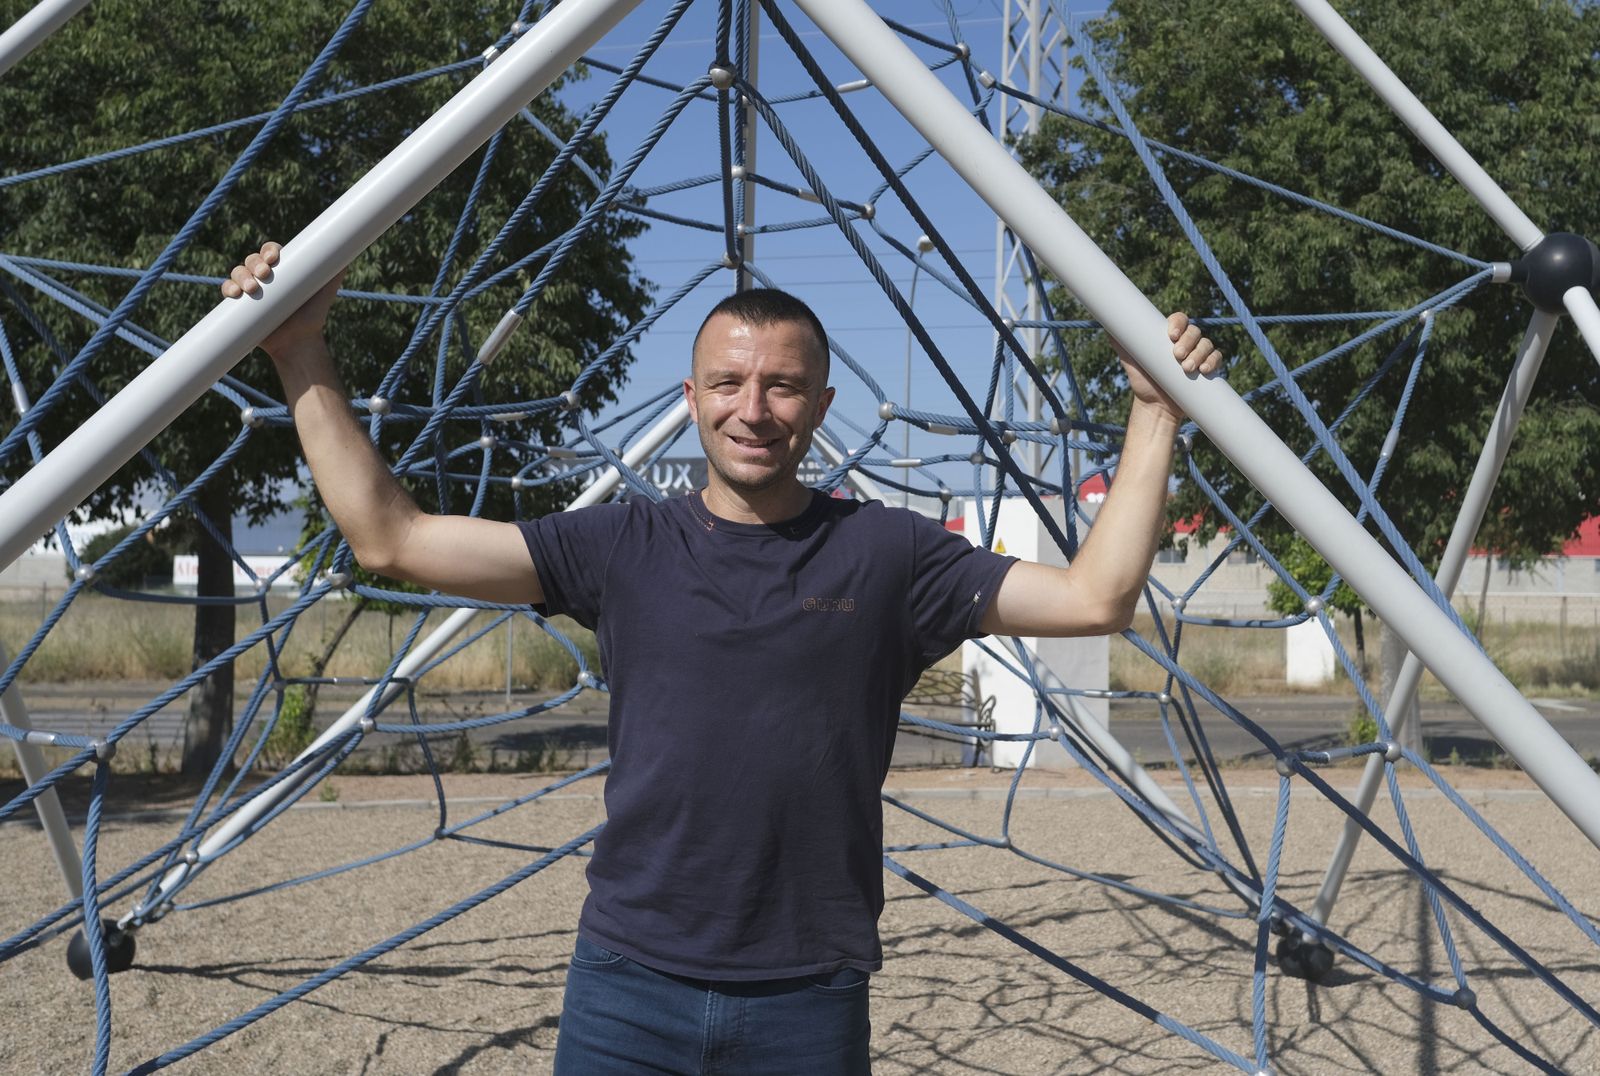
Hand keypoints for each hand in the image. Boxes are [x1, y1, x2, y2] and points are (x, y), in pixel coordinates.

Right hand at [220, 241, 343, 359]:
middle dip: (254, 263)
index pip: (272, 251)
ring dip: (240, 275)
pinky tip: (234, 293)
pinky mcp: (240, 304)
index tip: (274, 258)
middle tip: (264, 275)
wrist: (299, 341)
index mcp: (283, 268)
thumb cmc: (314, 313)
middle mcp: (265, 276)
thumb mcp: (327, 290)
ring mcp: (251, 289)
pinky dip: (228, 288)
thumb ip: (336, 270)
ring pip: (238, 272)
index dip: (270, 250)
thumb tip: (351, 248)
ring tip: (252, 289)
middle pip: (252, 259)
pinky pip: (228, 290)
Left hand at [1110, 311, 1222, 421]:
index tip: (1171, 335)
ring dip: (1199, 354)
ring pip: (1206, 345)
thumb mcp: (1129, 360)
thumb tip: (1106, 325)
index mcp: (1168, 336)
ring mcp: (1198, 355)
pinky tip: (1204, 370)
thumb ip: (1120, 342)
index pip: (1179, 320)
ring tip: (1187, 368)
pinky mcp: (1207, 368)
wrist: (1155, 406)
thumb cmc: (1142, 380)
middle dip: (1188, 342)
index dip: (1178, 323)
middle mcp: (1185, 342)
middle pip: (1194, 332)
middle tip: (1177, 356)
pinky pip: (1216, 359)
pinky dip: (1213, 362)